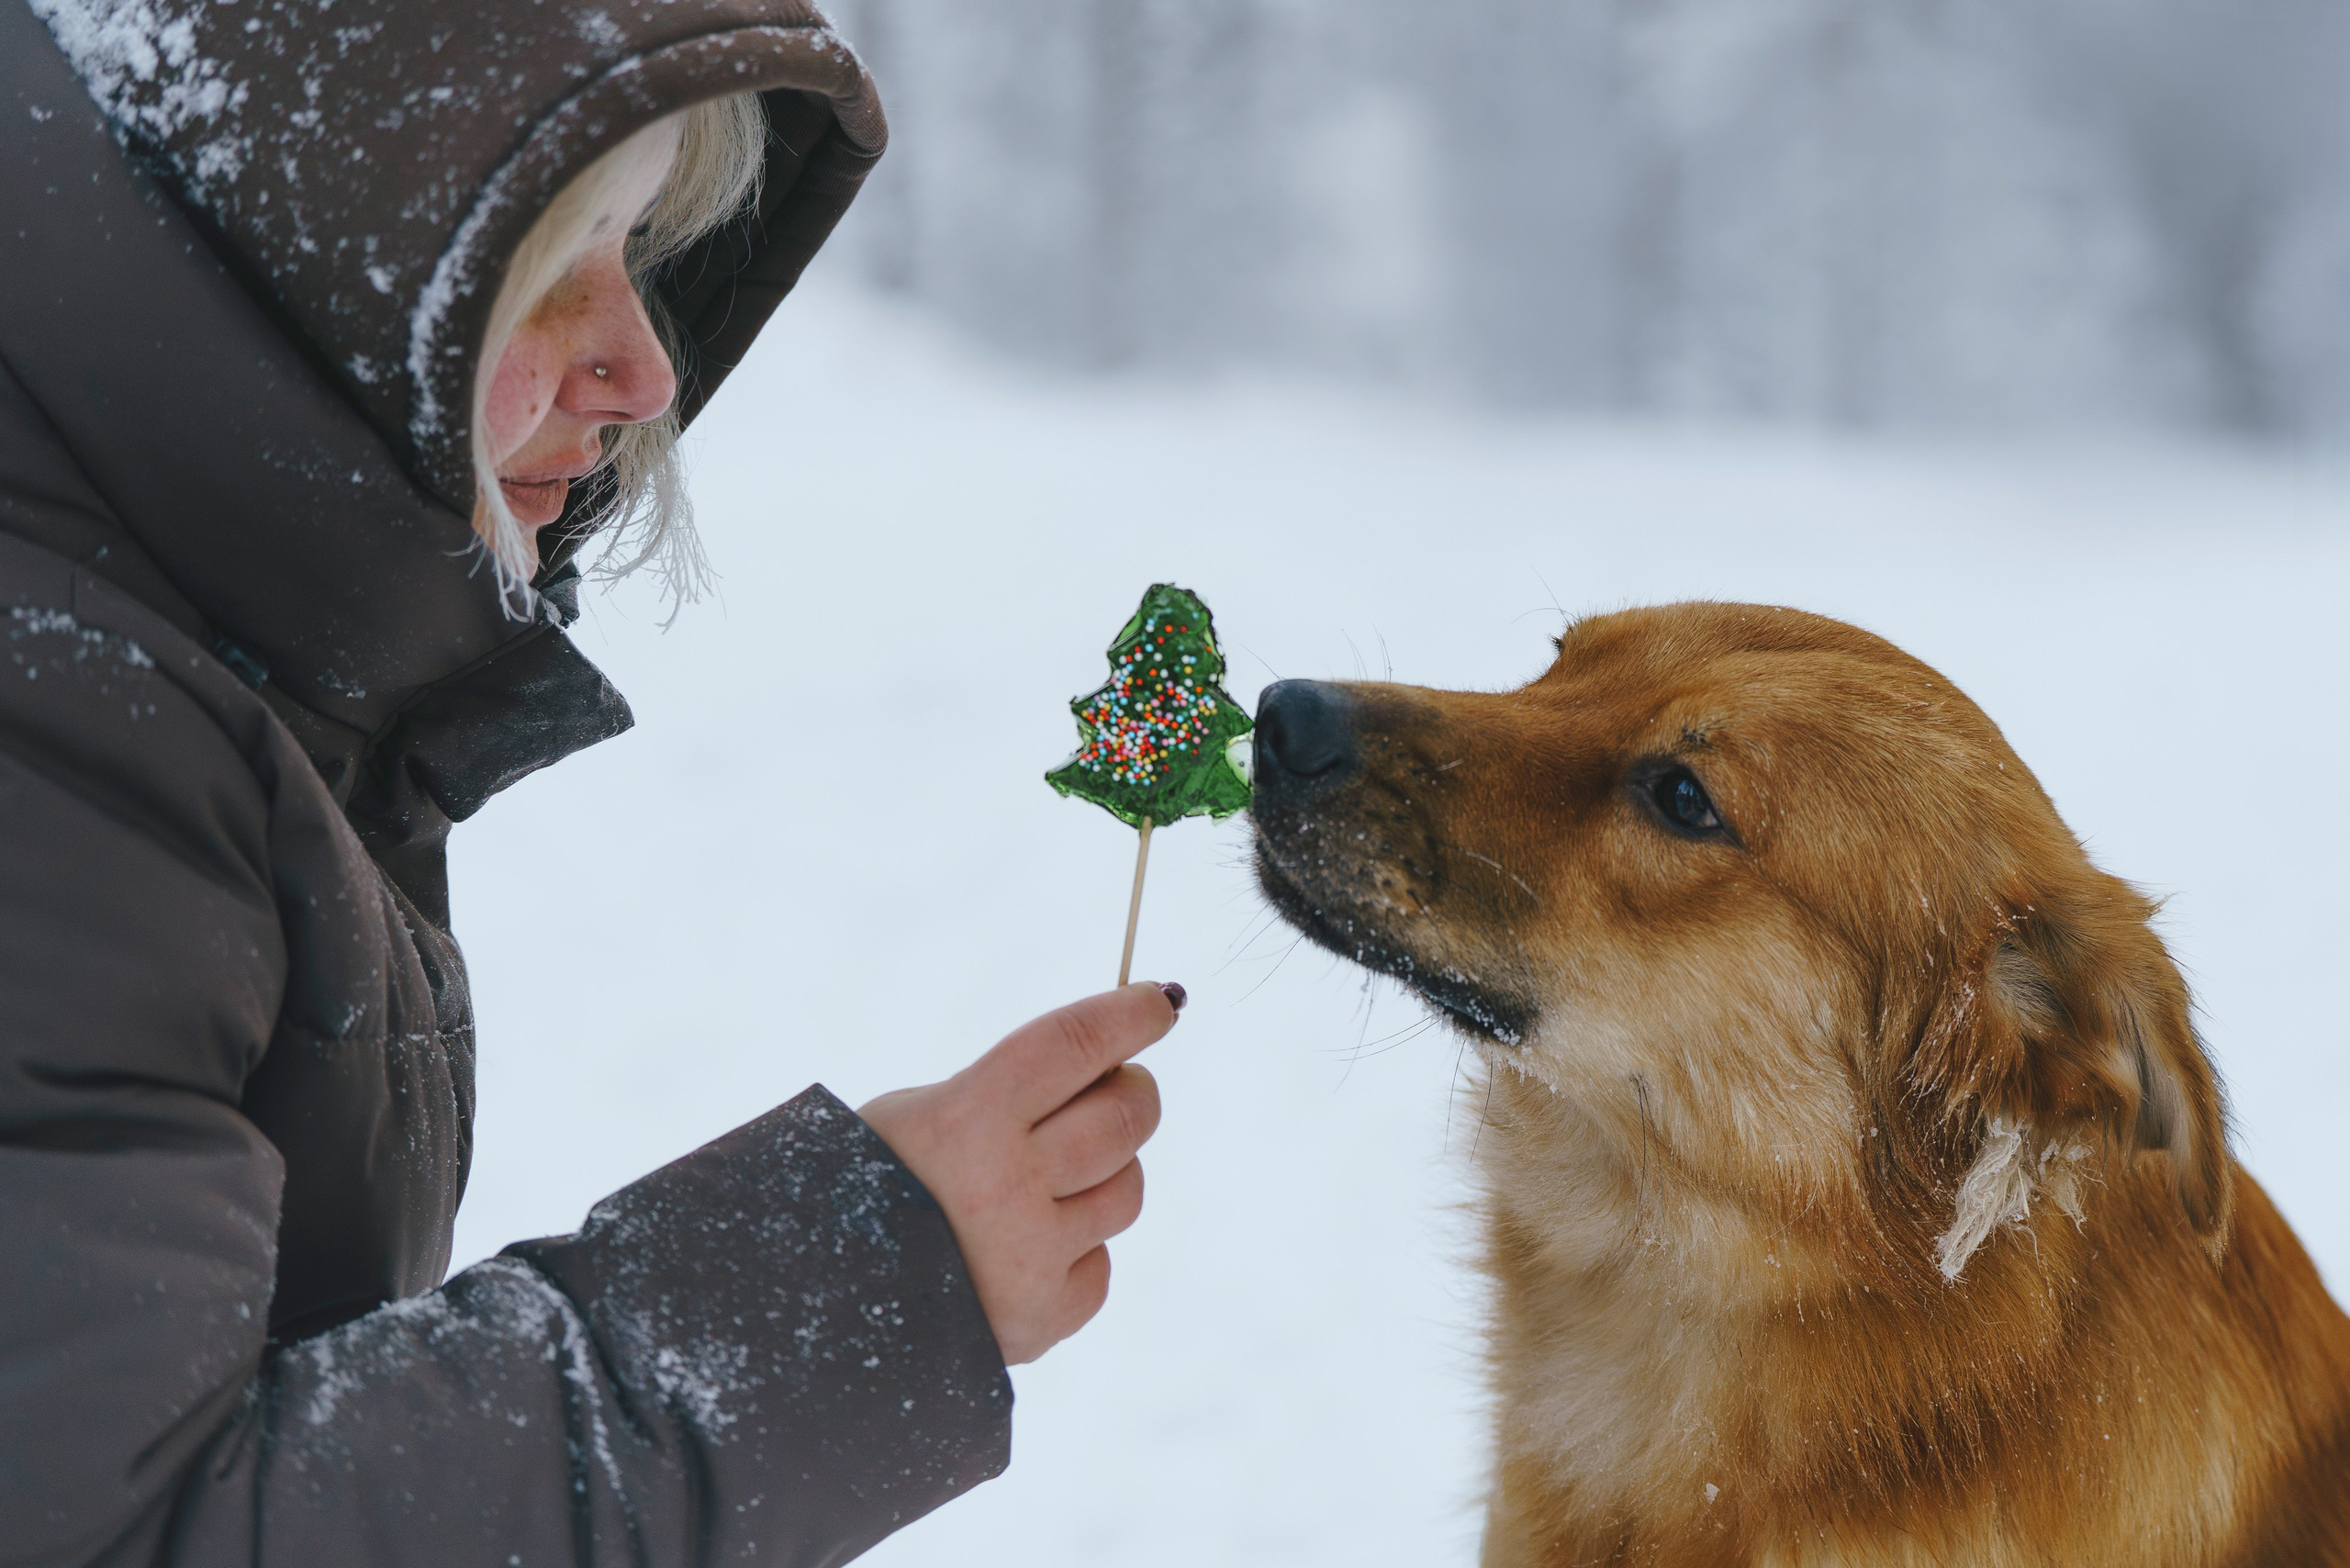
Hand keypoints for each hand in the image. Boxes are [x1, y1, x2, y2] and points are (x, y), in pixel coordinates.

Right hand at [857, 982, 1181, 1364]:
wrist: (812, 1307)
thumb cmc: (868, 1185)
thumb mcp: (919, 1113)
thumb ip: (1009, 1092)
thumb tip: (1105, 1066)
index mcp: (967, 1118)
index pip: (1077, 1044)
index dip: (1130, 1015)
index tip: (1158, 1003)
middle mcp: (1008, 1185)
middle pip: (1124, 1116)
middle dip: (1132, 1090)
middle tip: (1117, 1085)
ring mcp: (1031, 1258)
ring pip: (1126, 1190)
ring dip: (1106, 1171)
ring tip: (1051, 1176)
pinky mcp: (1043, 1317)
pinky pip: (1100, 1264)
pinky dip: (1076, 1249)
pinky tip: (1024, 1247)